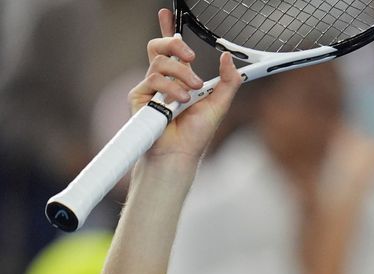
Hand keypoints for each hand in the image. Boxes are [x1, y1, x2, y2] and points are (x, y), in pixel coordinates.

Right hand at [129, 8, 240, 162]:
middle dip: (175, 45)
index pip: (172, 51)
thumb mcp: (219, 104)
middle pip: (160, 47)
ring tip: (190, 94)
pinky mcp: (139, 96)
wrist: (179, 153)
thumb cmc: (196, 134)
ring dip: (180, 75)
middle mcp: (163, 81)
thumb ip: (228, 81)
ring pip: (160, 62)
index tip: (166, 15)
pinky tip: (176, 104)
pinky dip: (170, 90)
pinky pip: (153, 79)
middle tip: (190, 58)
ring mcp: (150, 88)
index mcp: (181, 80)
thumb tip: (228, 58)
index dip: (168, 31)